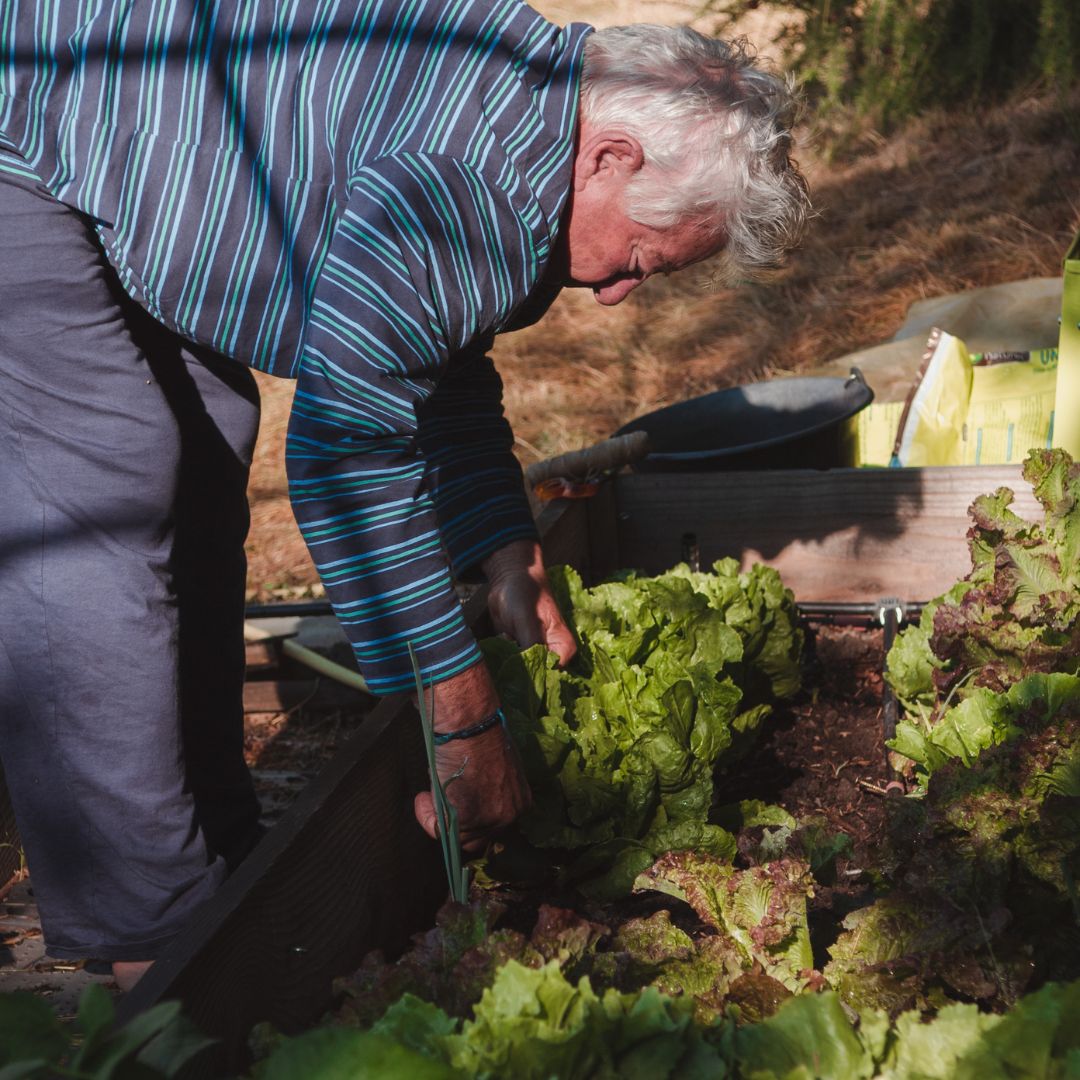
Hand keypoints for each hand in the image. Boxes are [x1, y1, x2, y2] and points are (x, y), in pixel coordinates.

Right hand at [413, 662, 531, 852]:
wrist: (469, 724)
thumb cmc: (479, 737)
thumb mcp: (497, 768)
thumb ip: (491, 789)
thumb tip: (472, 798)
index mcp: (520, 802)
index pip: (496, 827)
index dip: (472, 819)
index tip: (455, 803)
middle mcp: (511, 815)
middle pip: (479, 839)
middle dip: (456, 823)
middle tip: (439, 801)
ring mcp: (490, 820)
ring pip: (458, 838)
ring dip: (438, 819)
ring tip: (429, 794)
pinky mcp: (467, 819)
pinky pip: (440, 831)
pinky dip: (426, 816)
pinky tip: (423, 797)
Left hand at [483, 540, 576, 665]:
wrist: (510, 578)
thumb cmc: (526, 594)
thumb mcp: (528, 620)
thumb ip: (532, 646)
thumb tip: (529, 673)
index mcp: (563, 648)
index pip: (553, 673)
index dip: (537, 674)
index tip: (522, 661)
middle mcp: (550, 653)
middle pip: (537, 675)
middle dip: (521, 667)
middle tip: (512, 643)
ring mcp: (533, 652)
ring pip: (522, 670)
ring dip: (509, 659)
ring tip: (508, 634)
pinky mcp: (518, 648)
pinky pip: (510, 661)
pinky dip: (502, 653)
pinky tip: (503, 634)